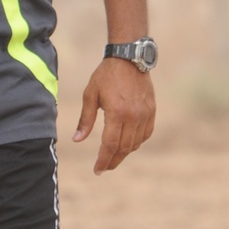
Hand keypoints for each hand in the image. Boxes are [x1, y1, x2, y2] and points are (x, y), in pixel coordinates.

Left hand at [72, 58, 155, 173]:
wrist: (129, 58)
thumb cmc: (106, 75)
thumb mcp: (90, 95)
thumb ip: (85, 120)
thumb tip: (77, 139)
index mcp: (116, 113)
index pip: (110, 145)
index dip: (103, 160)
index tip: (97, 170)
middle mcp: (133, 116)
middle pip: (123, 148)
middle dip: (113, 161)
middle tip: (104, 168)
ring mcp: (145, 114)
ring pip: (135, 143)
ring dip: (124, 153)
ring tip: (113, 156)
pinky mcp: (151, 111)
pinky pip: (146, 134)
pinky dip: (137, 142)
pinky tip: (128, 144)